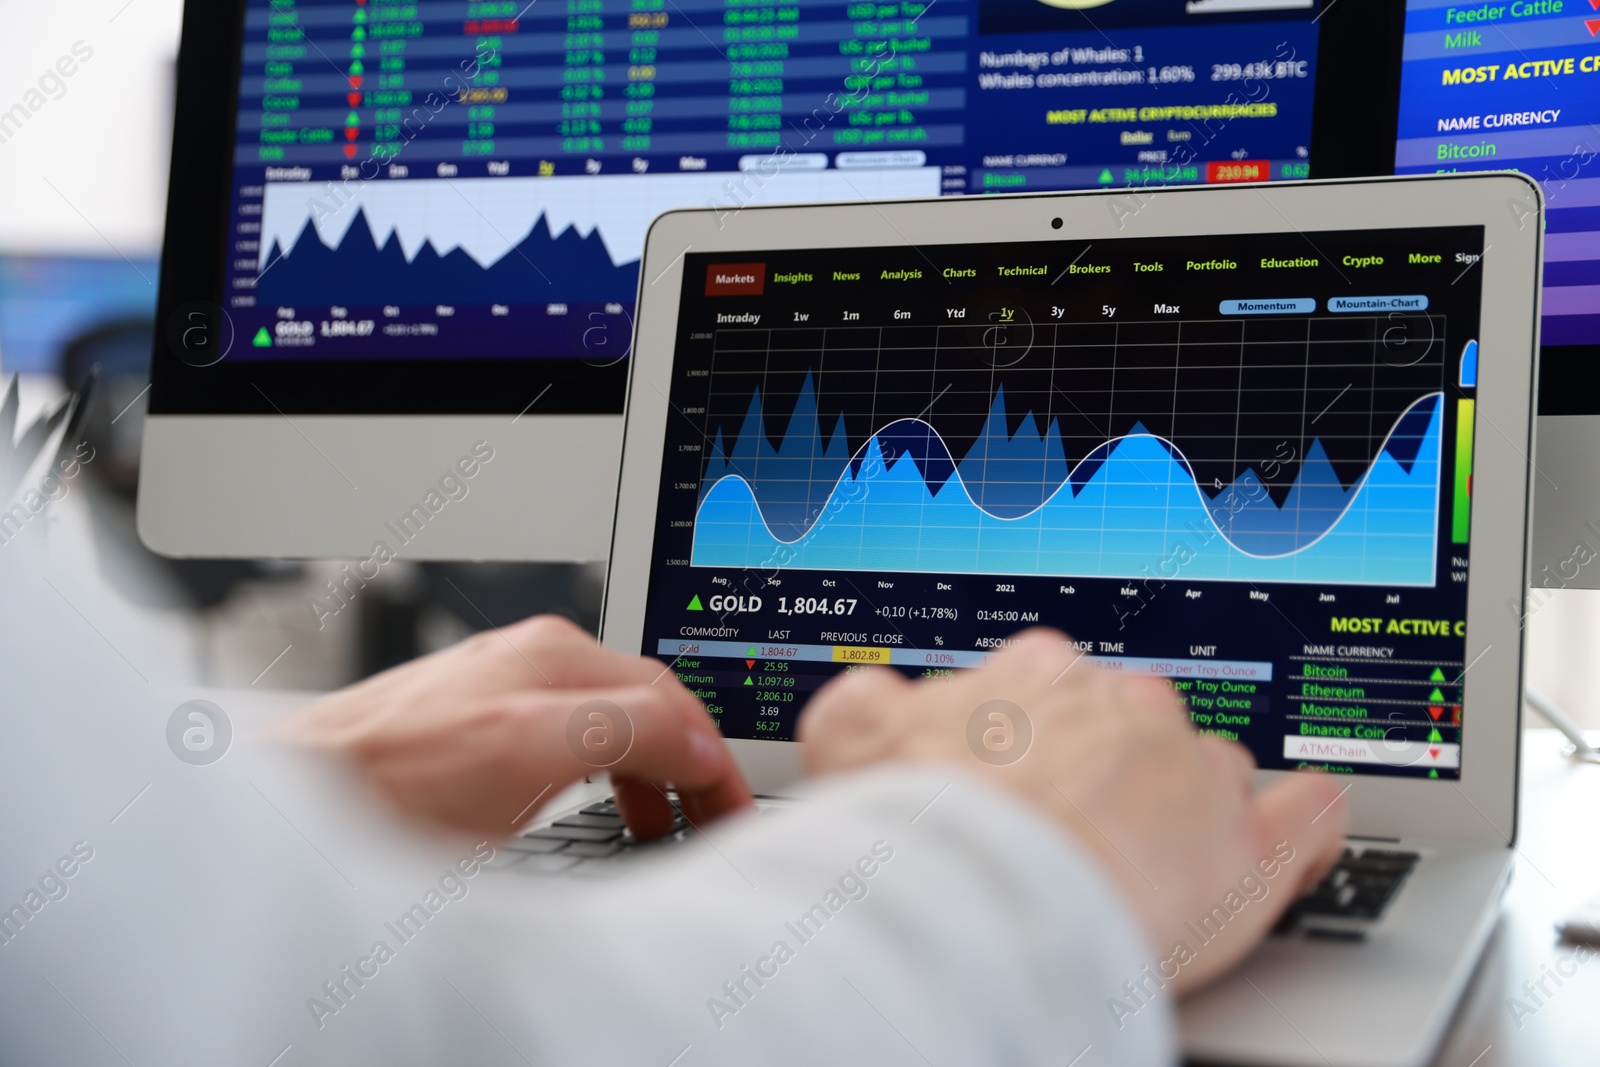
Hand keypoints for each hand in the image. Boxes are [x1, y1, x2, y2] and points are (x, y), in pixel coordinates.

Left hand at [276, 616, 752, 837]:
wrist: (290, 800)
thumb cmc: (380, 787)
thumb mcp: (522, 757)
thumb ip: (621, 734)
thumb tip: (693, 740)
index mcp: (552, 659)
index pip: (672, 700)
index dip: (714, 764)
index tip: (731, 814)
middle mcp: (529, 659)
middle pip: (646, 702)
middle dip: (688, 763)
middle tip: (706, 823)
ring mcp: (501, 683)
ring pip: (608, 716)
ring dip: (647, 767)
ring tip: (656, 822)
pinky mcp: (476, 716)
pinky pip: (569, 730)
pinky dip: (603, 765)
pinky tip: (591, 798)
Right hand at [798, 628, 1346, 994]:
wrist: (976, 902)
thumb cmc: (918, 828)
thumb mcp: (847, 740)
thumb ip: (866, 705)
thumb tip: (873, 700)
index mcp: (1038, 677)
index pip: (1057, 690)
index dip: (1042, 741)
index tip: (1028, 780)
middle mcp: (1124, 705)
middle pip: (1139, 730)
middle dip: (1118, 776)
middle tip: (1078, 839)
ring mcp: (1194, 770)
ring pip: (1215, 772)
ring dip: (1196, 810)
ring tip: (1164, 868)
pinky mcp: (1252, 846)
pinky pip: (1309, 814)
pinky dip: (1307, 824)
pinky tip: (1296, 838)